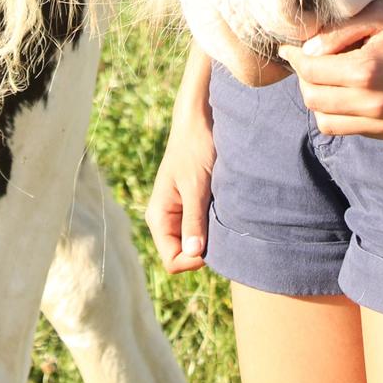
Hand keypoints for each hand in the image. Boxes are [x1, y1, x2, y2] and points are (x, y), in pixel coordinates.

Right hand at [145, 78, 215, 273]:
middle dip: (203, 250)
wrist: (199, 121)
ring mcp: (178, 213)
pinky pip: (202, 229)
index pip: (171, 260)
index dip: (192, 260)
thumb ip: (193, 220)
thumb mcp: (196, 186)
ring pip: (194, 243)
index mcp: (158, 216)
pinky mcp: (192, 206)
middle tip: (221, 229)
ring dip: (210, 237)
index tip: (213, 243)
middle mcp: (165, 218)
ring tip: (222, 216)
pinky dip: (214, 226)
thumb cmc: (195, 149)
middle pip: (183, 255)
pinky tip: (223, 211)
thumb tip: (194, 253)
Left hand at [279, 0, 382, 139]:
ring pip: (327, 122)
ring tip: (327, 76)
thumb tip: (307, 49)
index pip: (311, 72)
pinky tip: (349, 90)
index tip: (289, 46)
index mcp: (367, 72)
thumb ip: (338, 32)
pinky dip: (340, 112)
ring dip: (319, 100)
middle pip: (313, 100)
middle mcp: (374, 104)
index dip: (294, 57)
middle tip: (307, 59)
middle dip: (303, 78)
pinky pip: (351, 129)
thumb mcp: (378, 15)